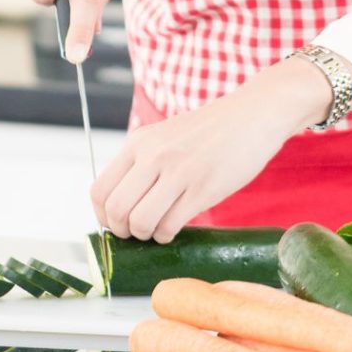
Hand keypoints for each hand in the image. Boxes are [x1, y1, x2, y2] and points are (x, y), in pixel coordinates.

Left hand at [90, 59, 341, 242]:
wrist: (253, 115)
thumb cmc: (209, 131)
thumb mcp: (165, 137)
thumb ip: (143, 164)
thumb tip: (121, 207)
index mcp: (139, 143)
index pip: (99, 190)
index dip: (103, 216)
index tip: (118, 223)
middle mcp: (153, 156)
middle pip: (116, 211)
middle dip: (123, 231)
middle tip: (137, 232)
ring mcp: (178, 172)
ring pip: (140, 222)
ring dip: (146, 235)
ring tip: (159, 229)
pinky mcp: (203, 188)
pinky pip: (170, 226)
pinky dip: (168, 235)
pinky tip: (176, 227)